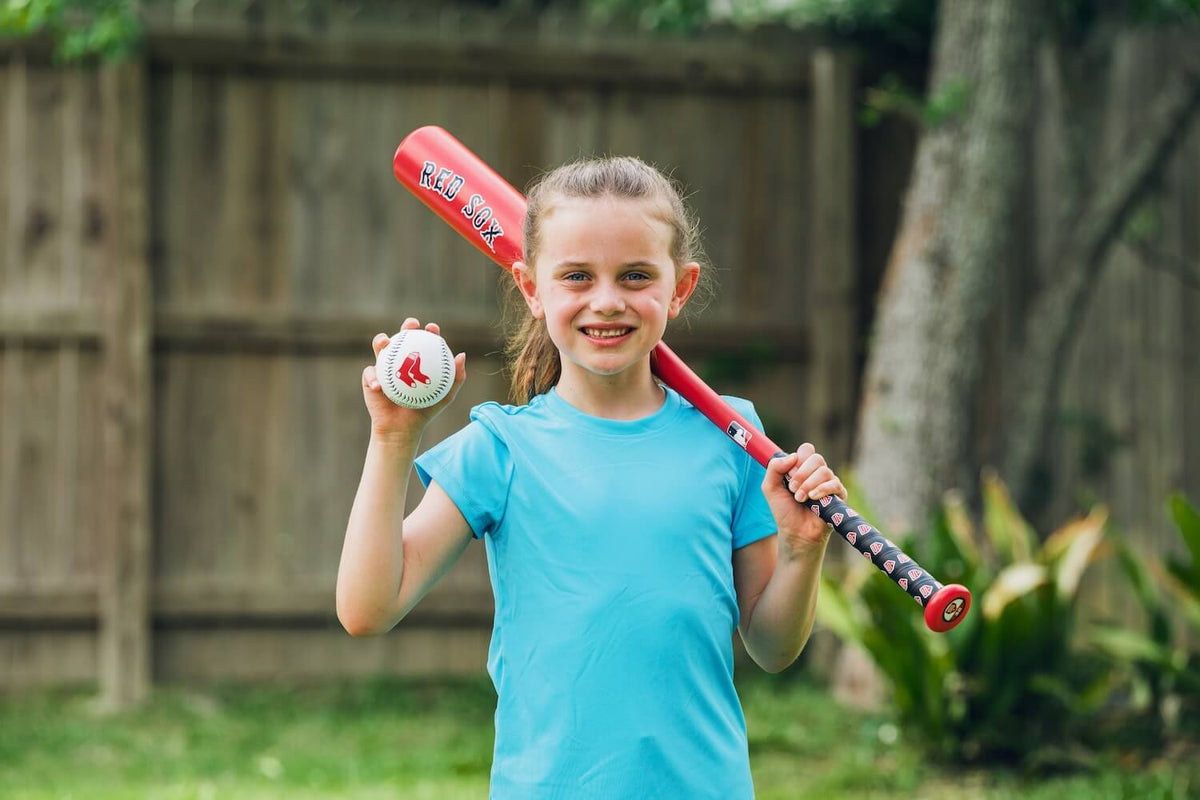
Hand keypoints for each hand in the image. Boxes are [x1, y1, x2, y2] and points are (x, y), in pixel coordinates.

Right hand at [362, 318, 465, 440]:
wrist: (402, 428)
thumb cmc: (424, 411)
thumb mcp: (444, 396)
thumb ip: (456, 377)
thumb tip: (462, 355)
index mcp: (417, 360)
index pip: (424, 341)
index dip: (428, 331)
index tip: (433, 329)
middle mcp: (400, 359)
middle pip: (402, 336)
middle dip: (407, 326)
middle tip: (412, 326)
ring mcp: (384, 366)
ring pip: (380, 347)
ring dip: (381, 340)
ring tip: (386, 343)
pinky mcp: (370, 377)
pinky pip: (371, 373)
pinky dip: (374, 378)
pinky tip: (379, 386)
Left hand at [763, 443, 846, 559]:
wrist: (794, 532)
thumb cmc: (784, 511)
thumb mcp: (770, 487)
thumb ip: (774, 468)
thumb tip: (793, 456)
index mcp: (803, 468)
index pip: (807, 450)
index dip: (798, 459)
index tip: (789, 474)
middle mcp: (817, 473)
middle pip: (816, 458)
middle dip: (801, 473)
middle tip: (792, 489)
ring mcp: (829, 483)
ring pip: (824, 471)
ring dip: (808, 484)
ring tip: (799, 498)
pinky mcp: (839, 496)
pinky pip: (835, 483)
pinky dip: (822, 489)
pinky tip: (813, 498)